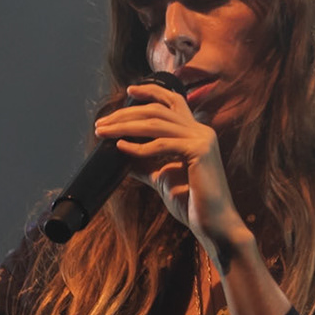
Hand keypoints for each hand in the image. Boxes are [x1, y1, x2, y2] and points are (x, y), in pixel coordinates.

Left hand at [94, 80, 246, 253]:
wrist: (213, 224)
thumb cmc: (191, 202)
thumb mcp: (162, 177)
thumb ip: (145, 163)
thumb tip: (121, 151)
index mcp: (195, 133)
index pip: (174, 101)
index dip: (152, 92)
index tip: (129, 91)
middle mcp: (201, 130)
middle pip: (158, 110)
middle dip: (126, 114)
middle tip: (102, 123)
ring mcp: (202, 139)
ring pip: (157, 123)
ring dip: (125, 126)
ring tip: (104, 132)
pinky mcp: (199, 152)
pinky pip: (162, 144)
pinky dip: (139, 147)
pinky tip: (121, 148)